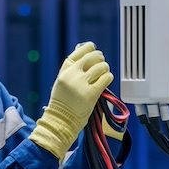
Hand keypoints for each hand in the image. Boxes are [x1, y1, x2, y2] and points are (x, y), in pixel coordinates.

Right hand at [29, 42, 113, 160]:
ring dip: (105, 69)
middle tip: (101, 65)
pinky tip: (106, 80)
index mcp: (65, 70)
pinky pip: (106, 78)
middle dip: (100, 58)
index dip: (90, 48)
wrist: (60, 121)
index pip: (80, 50)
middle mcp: (72, 74)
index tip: (94, 49)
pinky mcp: (91, 94)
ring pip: (101, 66)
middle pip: (93, 56)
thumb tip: (88, 57)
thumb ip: (72, 70)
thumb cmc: (62, 103)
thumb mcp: (62, 82)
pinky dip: (108, 77)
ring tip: (104, 74)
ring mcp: (81, 84)